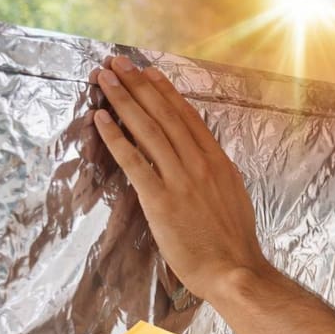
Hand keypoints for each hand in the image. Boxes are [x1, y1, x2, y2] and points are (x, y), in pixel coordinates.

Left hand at [91, 56, 271, 299]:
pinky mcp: (160, 199)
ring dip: (123, 101)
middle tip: (117, 63)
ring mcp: (180, 179)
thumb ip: (217, 175)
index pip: (188, 117)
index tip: (148, 72)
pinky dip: (116, 137)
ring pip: (148, 130)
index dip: (165, 92)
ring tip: (105, 79)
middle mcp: (199, 164)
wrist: (233, 270)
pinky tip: (100, 119)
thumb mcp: (233, 197)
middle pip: (164, 115)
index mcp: (218, 162)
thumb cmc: (234, 242)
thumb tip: (206, 162)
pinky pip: (134, 161)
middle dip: (138, 86)